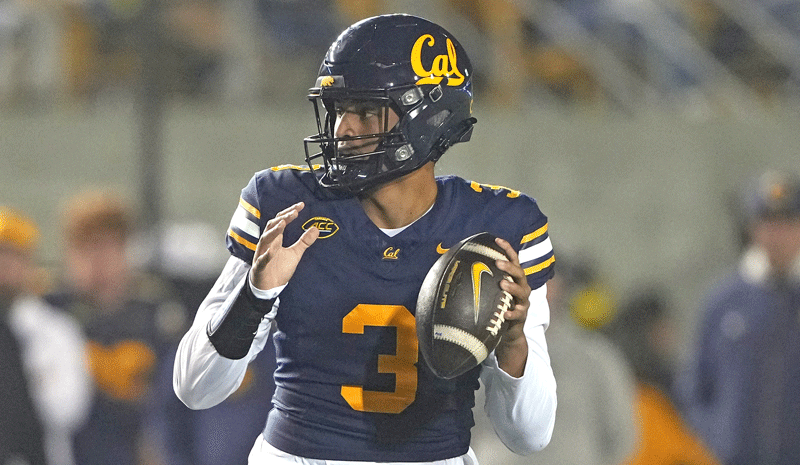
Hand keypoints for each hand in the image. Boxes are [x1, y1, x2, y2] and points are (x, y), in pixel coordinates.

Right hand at [250, 202, 318, 289]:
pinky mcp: (259, 267)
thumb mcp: (295, 253)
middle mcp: (267, 244)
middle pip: (272, 226)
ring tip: (283, 224)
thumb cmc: (279, 268)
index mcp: (276, 239)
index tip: (301, 205)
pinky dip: (266, 255)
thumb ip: (304, 241)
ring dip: (274, 231)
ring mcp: (262, 254)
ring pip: (265, 239)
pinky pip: (261, 260)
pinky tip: (272, 251)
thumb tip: (316, 229)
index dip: (290, 212)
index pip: (281, 221)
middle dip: (282, 218)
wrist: (268, 287)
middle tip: (294, 212)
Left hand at [492, 237, 531, 377]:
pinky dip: (512, 313)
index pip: (513, 260)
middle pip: (519, 273)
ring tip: (502, 285)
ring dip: (512, 288)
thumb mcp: (491, 292)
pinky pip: (518, 314)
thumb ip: (481, 280)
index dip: (507, 249)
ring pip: (522, 292)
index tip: (497, 239)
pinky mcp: (522, 317)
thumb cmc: (497, 307)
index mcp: (514, 279)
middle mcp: (522, 288)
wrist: (509, 333)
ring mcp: (523, 302)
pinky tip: (506, 313)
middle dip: (509, 267)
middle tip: (497, 263)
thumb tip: (455, 267)